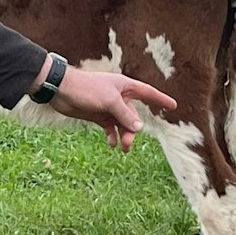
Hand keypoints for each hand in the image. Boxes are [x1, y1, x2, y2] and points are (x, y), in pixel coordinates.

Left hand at [47, 66, 177, 151]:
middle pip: (133, 115)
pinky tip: (111, 143)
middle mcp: (119, 96)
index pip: (148, 93)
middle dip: (133, 130)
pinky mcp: (98, 115)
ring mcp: (108, 107)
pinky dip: (112, 136)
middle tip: (127, 145)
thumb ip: (125, 115)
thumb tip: (139, 127)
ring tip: (121, 148)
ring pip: (122, 124)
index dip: (160, 99)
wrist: (62, 90)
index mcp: (125, 87)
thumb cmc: (86, 89)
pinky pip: (110, 127)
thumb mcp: (109, 101)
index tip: (173, 106)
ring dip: (123, 136)